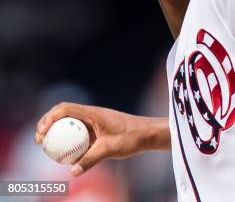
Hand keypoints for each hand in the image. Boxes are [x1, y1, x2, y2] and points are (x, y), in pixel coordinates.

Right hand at [35, 103, 168, 175]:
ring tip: (47, 148)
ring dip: (57, 132)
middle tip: (39, 140)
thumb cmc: (132, 137)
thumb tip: (72, 172)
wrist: (148, 134)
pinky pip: (78, 133)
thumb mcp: (110, 149)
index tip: (42, 132)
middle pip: (63, 113)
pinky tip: (66, 155)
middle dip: (47, 124)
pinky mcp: (97, 130)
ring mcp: (94, 122)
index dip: (49, 118)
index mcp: (93, 113)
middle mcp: (92, 114)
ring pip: (70, 123)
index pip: (65, 108)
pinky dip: (69, 140)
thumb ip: (91, 159)